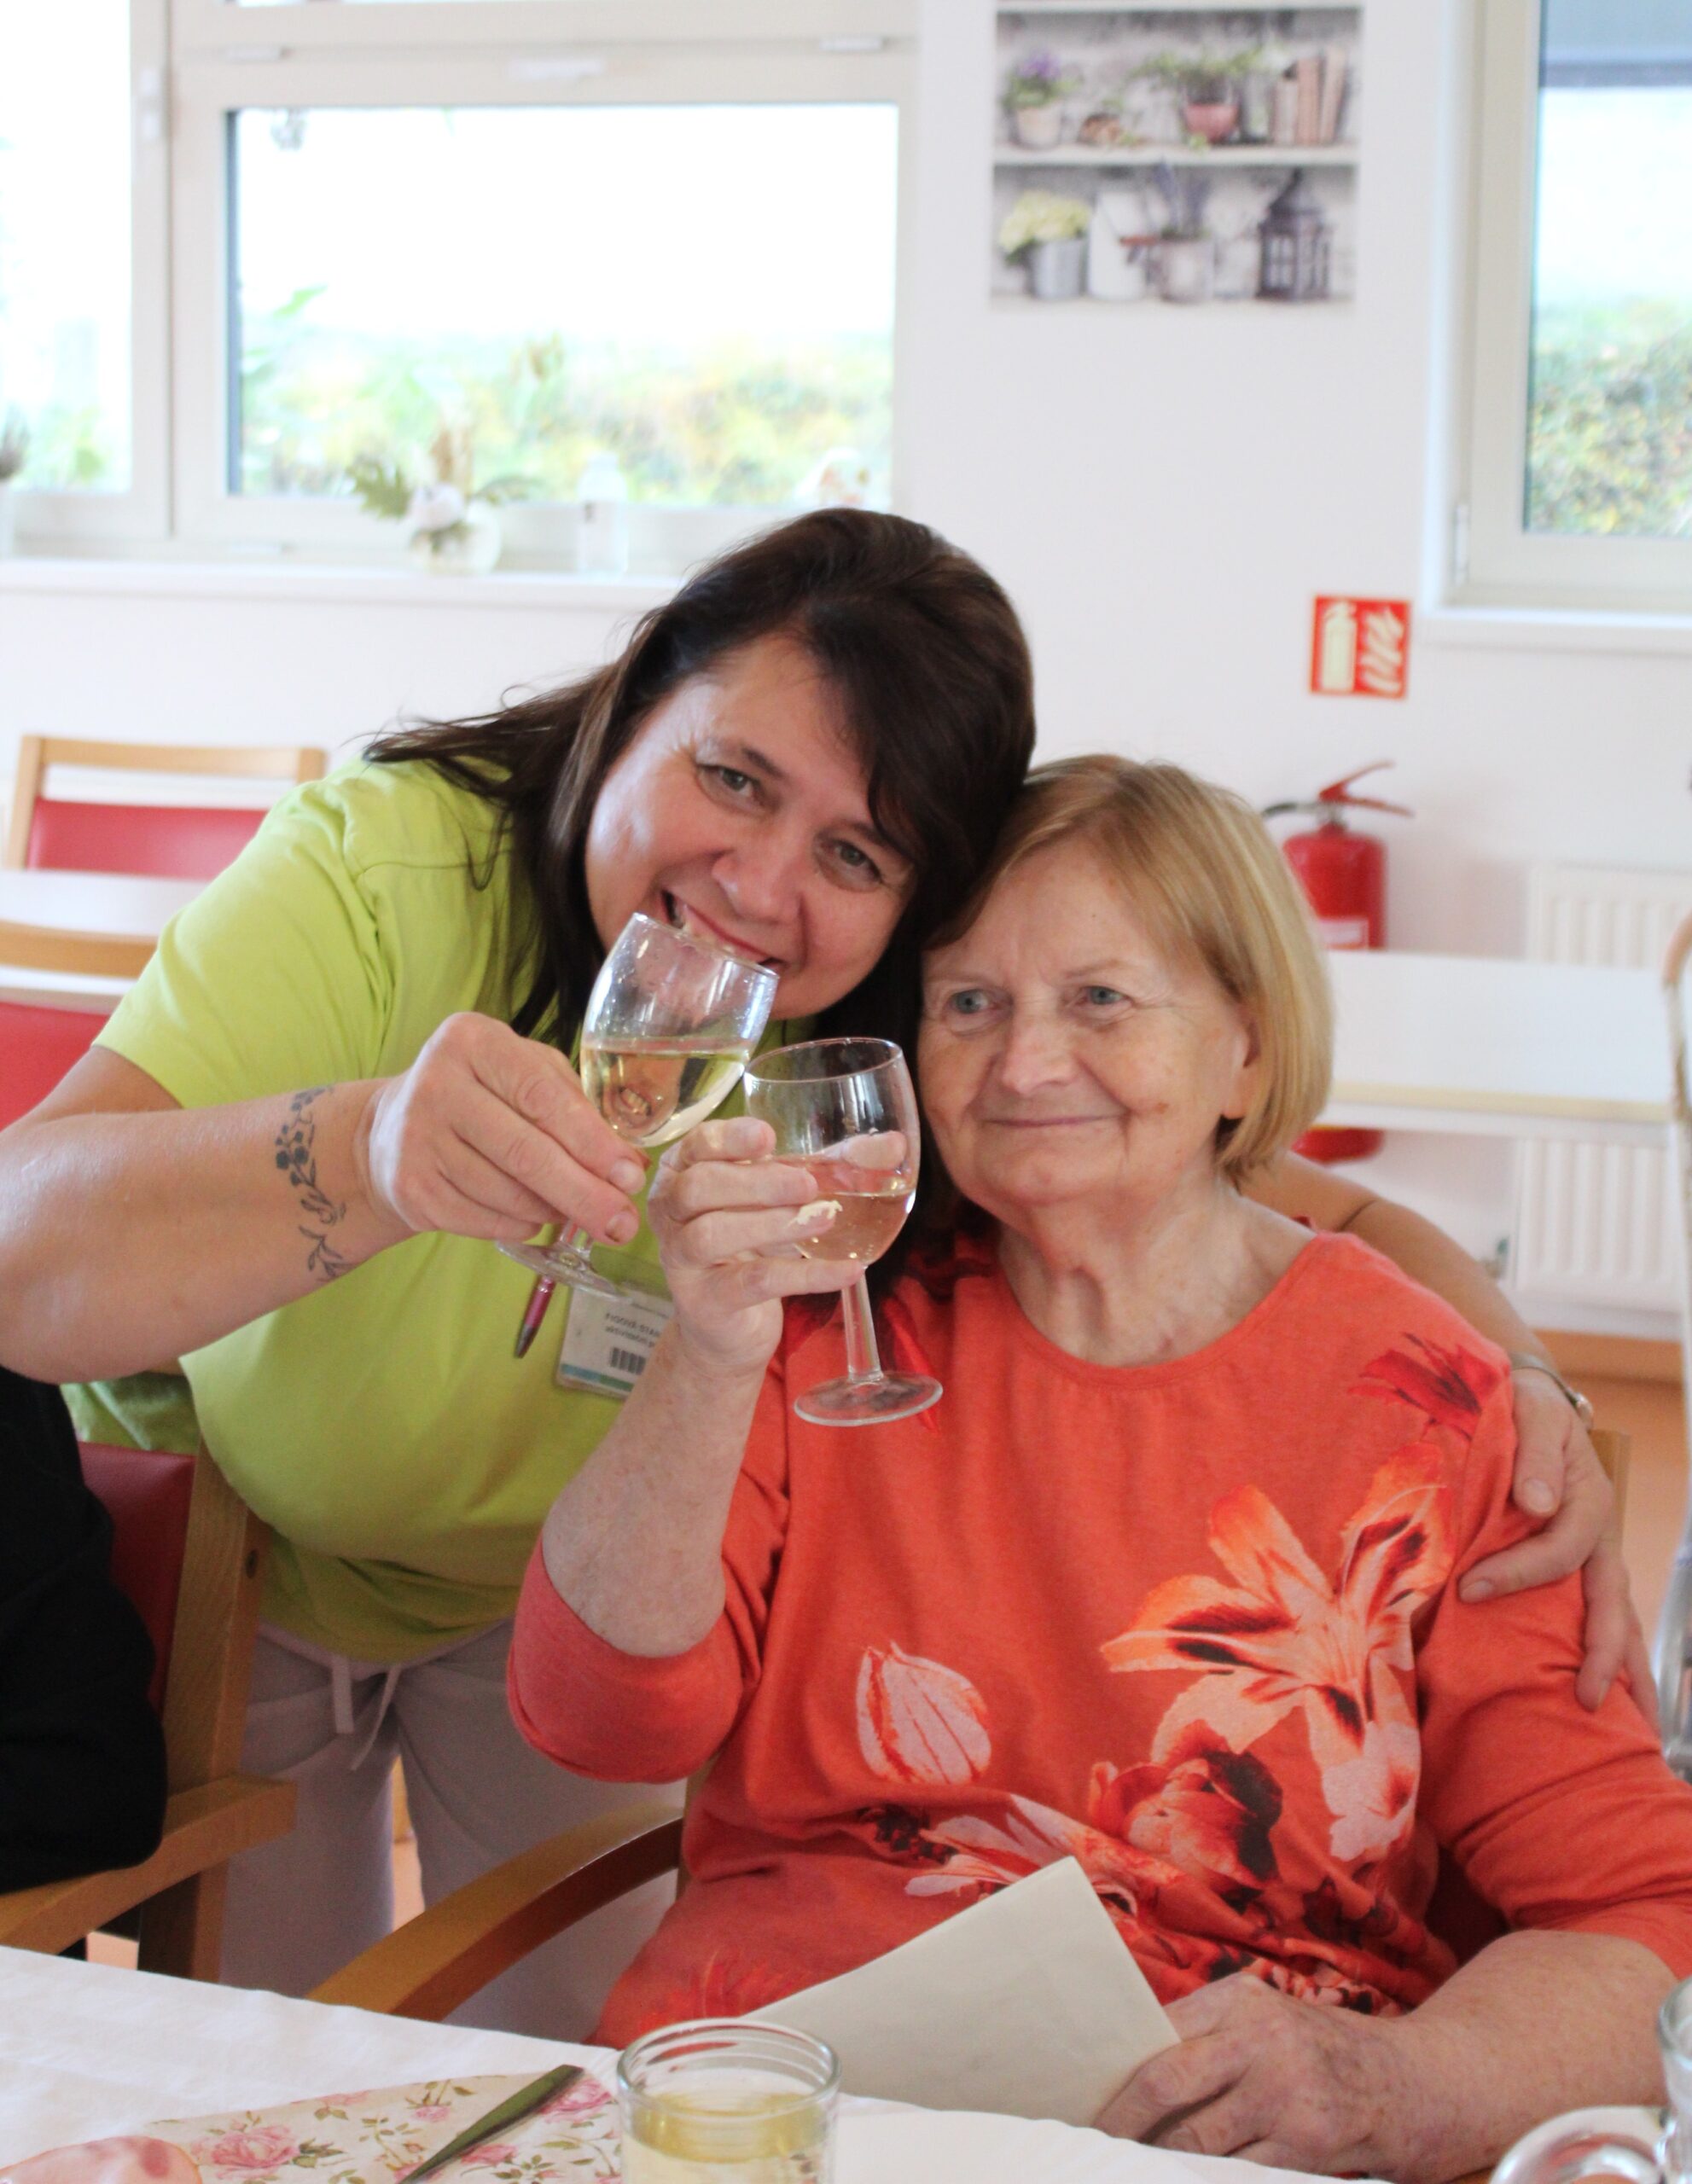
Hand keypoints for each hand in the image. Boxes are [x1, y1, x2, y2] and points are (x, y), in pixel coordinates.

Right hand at [353, 1012, 646, 1247]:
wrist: (391, 1130)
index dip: (592, 1141)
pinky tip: (536, 1216)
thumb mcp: (523, 1072)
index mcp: (472, 1041)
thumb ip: (575, 1105)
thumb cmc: (480, 1094)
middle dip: (584, 1193)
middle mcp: (436, 1084)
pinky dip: (522, 1224)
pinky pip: (485, 1220)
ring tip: (580, 1213)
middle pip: (526, 1153)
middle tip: (623, 1224)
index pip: (542, 1096)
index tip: (630, 1176)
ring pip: (508, 1194)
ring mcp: (416, 1139)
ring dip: (555, 1211)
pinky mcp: (409, 1188)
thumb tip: (630, 1164)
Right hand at [647, 1115, 860, 1379]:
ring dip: (770, 1224)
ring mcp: (681, 1260)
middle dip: (756, 1182)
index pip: (695, 1144)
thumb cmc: (752, 1248)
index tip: (769, 1137)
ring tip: (822, 1220)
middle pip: (699, 1187)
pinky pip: (752, 1283)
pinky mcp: (705, 1302)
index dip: (728, 1138)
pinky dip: (805, 1276)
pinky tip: (847, 1271)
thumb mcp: (787, 1200)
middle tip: (807, 1185)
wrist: (728, 1329)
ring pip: (713, 1233)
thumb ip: (834, 1167)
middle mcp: (670, 1213)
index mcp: (684, 1173)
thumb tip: (896, 1144)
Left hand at [1095, 1973, 1420, 2176]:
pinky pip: (1238, 2174)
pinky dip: (1209, 2180)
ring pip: (1198, 2139)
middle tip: (1097, 2140)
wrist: (1415, 2083)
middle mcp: (1262, 2038)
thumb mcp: (1271, 2018)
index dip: (1121, 2070)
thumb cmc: (1325, 2050)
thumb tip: (1134, 2067)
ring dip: (1162, 2159)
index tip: (1087, 2094)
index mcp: (1243, 1999)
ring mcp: (1286, 2094)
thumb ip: (1212, 2032)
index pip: (1161, 2031)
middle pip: (1168, 2081)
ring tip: (1138, 2165)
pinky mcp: (1307, 2145)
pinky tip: (1189, 2180)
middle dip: (1124, 2119)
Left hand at [1460, 1374, 1656, 1723]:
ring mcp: (1595, 1555)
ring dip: (1625, 1669)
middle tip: (1590, 1702)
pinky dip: (1610, 1654)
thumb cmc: (1525, 1407)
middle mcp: (1599, 1536)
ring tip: (1635, 1728)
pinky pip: (1599, 1615)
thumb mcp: (1533, 1414)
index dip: (1518, 1573)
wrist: (1531, 1400)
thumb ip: (1536, 1457)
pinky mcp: (1579, 1566)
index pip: (1559, 1552)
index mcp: (1589, 1503)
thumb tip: (1536, 1504)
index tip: (1470, 1589)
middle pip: (1613, 1604)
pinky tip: (1612, 1697)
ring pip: (1618, 1618)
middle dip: (1606, 1655)